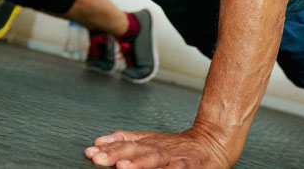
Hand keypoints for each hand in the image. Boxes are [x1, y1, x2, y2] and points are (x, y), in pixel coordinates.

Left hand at [85, 127, 232, 168]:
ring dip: (137, 163)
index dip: (107, 148)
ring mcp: (172, 156)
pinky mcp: (187, 166)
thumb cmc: (179, 146)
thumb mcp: (150, 138)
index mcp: (147, 142)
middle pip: (134, 150)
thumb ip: (126, 140)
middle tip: (99, 159)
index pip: (124, 144)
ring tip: (123, 167)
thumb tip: (100, 141)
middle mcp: (158, 148)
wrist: (212, 141)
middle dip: (115, 155)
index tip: (91, 152)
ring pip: (153, 158)